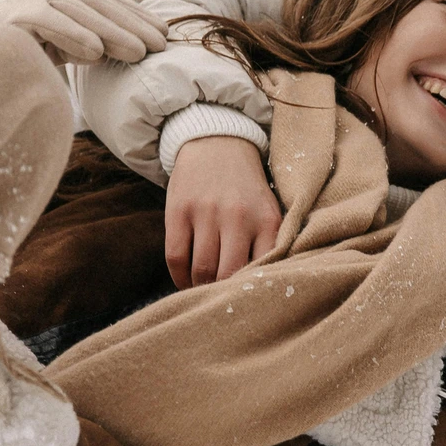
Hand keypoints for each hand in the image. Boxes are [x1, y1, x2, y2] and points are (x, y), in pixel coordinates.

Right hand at [0, 0, 167, 64]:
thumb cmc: (14, 54)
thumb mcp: (56, 45)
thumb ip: (85, 44)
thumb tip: (126, 53)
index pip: (105, 0)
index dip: (136, 15)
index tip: (163, 34)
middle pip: (97, 3)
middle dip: (132, 23)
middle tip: (160, 45)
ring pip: (78, 11)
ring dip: (112, 31)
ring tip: (139, 52)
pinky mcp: (12, 16)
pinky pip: (48, 21)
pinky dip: (72, 34)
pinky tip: (95, 51)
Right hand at [164, 136, 282, 288]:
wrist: (217, 143)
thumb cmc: (246, 189)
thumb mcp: (268, 211)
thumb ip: (270, 245)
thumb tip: (260, 291)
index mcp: (267, 220)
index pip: (260, 271)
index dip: (250, 292)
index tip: (245, 302)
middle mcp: (238, 217)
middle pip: (228, 275)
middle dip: (222, 294)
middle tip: (221, 301)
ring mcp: (206, 213)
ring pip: (201, 269)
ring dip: (200, 287)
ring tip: (203, 290)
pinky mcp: (179, 211)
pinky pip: (175, 257)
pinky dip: (179, 277)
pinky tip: (185, 280)